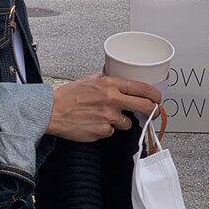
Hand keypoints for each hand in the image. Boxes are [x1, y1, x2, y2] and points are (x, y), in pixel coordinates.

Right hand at [46, 74, 160, 141]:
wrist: (51, 111)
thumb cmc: (66, 96)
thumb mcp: (87, 80)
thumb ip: (103, 79)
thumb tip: (113, 76)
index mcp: (109, 84)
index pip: (140, 88)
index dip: (153, 94)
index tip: (157, 98)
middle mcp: (112, 99)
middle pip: (143, 106)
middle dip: (151, 110)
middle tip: (152, 112)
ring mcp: (108, 117)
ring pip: (127, 122)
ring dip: (120, 121)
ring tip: (104, 117)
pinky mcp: (103, 131)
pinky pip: (111, 131)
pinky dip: (106, 129)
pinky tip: (94, 123)